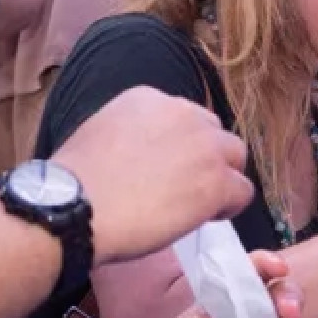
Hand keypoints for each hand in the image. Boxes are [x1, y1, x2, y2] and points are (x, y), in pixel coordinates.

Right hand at [51, 87, 253, 263]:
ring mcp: (204, 146)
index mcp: (149, 98)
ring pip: (235, 157)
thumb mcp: (100, 134)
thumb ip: (132, 135)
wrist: (76, 206)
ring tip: (197, 204)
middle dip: (204, 158)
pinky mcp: (217, 181)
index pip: (184, 118)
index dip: (179, 147)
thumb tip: (142, 158)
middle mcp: (182, 112)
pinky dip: (228, 207)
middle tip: (183, 188)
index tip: (164, 169)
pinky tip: (205, 219)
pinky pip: (243, 192)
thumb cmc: (75, 182)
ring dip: (221, 178)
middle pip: (214, 133)